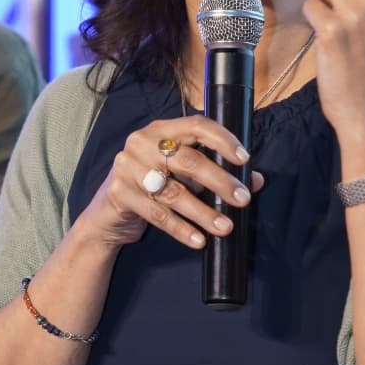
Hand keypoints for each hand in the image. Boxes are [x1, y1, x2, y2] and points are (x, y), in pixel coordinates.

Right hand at [80, 116, 263, 250]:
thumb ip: (217, 174)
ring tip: (226, 227)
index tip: (244, 159)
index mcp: (162, 129)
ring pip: (174, 191)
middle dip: (220, 181)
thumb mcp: (185, 177)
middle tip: (242, 199)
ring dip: (204, 212)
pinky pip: (157, 213)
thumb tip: (257, 181)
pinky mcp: (120, 193)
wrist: (108, 216)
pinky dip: (181, 228)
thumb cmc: (153, 188)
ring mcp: (128, 167)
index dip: (223, 140)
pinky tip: (198, 240)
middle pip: (189, 160)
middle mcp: (142, 142)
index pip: (197, 125)